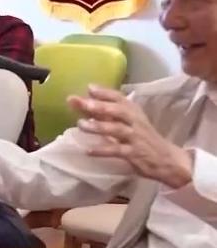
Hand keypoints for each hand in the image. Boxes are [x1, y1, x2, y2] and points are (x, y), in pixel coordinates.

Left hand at [70, 85, 193, 187]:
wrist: (166, 159)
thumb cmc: (141, 138)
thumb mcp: (127, 122)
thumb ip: (105, 111)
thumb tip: (83, 95)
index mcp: (133, 111)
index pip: (119, 98)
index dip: (105, 93)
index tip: (90, 88)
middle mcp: (135, 121)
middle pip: (119, 111)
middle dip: (102, 106)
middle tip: (85, 104)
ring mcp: (135, 137)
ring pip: (117, 130)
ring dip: (99, 127)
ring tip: (80, 124)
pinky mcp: (135, 153)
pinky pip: (118, 150)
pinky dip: (103, 150)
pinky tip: (88, 150)